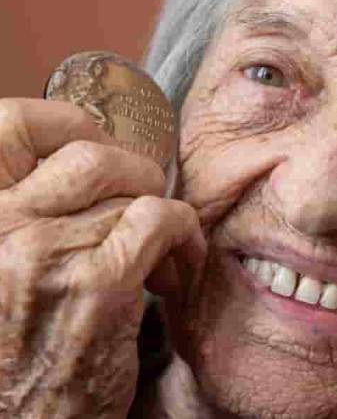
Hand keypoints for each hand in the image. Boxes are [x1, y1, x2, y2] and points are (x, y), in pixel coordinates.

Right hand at [0, 98, 204, 417]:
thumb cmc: (18, 348)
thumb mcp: (0, 268)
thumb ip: (28, 215)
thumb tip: (96, 160)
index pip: (12, 125)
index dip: (68, 122)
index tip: (105, 147)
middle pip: (91, 154)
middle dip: (137, 175)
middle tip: (148, 208)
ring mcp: (44, 253)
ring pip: (136, 193)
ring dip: (164, 223)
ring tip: (161, 261)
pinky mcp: (97, 284)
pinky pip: (163, 220)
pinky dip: (185, 239)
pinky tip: (176, 273)